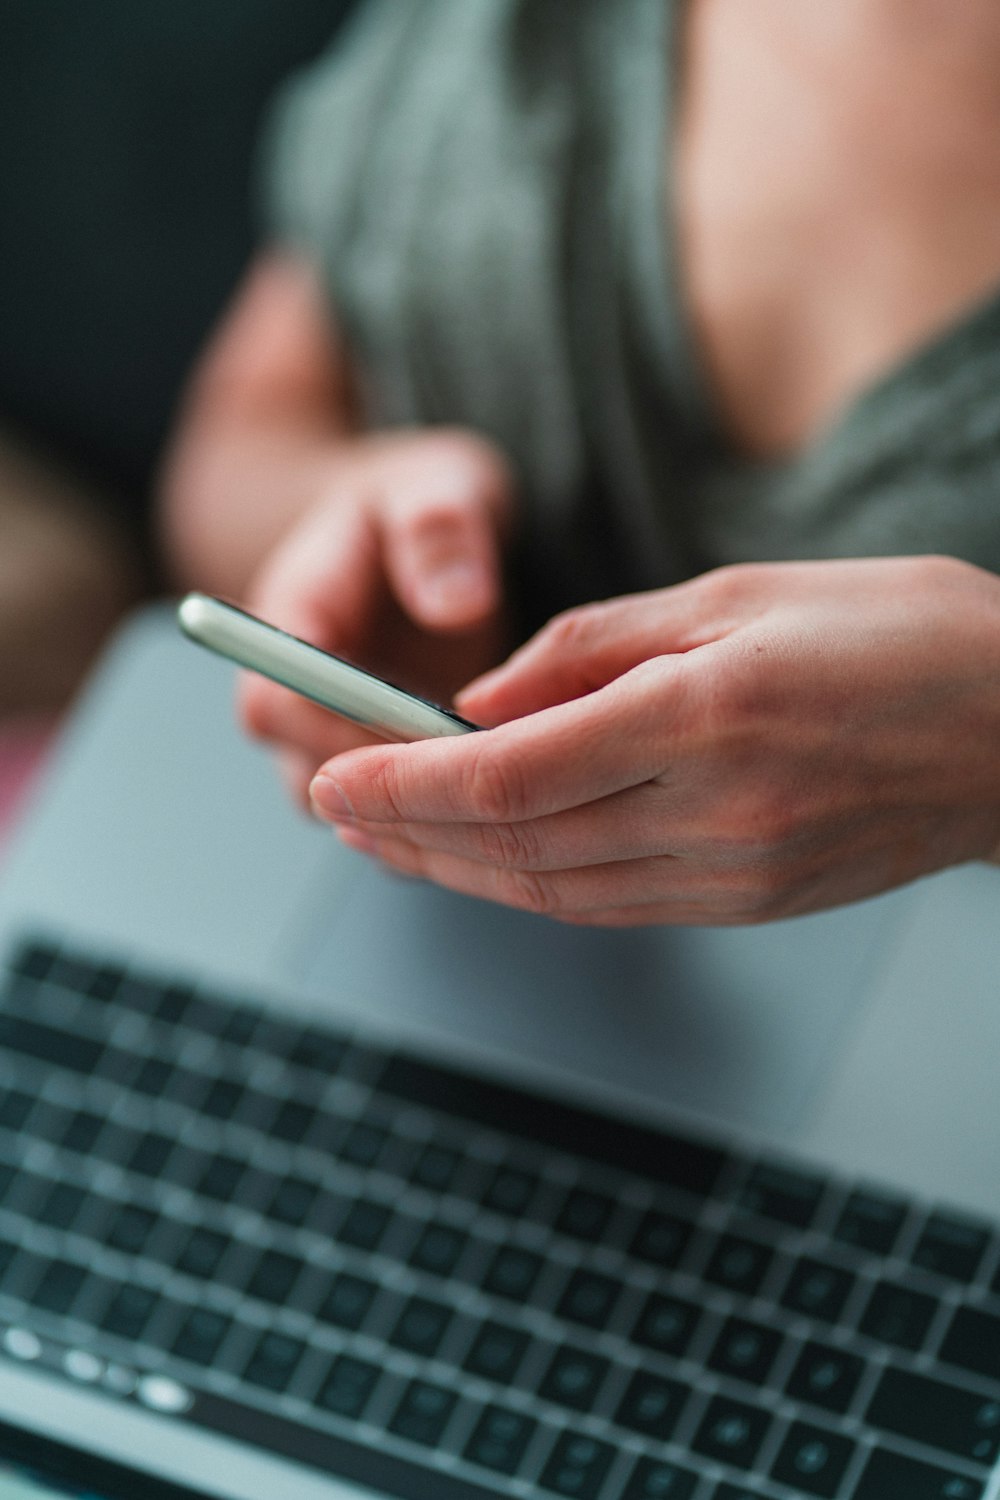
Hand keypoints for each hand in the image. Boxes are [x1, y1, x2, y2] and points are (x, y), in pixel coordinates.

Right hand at [239, 427, 513, 801]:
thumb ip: (439, 528)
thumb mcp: (435, 484)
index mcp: (290, 619)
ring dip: (423, 816)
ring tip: (505, 800)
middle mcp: (299, 692)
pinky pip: (400, 818)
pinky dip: (447, 823)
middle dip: (394, 791)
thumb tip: (455, 606)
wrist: (416, 530)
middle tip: (483, 778)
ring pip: (355, 813)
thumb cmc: (418, 501)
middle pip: (308, 775)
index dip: (341, 735)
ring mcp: (336, 735)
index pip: (274, 703)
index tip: (426, 738)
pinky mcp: (381, 763)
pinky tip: (512, 811)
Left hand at [307, 556, 999, 923]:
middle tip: (330, 808)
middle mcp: (715, 810)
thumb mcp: (738, 591)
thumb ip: (594, 643)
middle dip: (407, 830)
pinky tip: (485, 864)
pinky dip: (530, 888)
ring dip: (454, 870)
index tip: (332, 771)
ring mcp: (735, 873)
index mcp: (706, 714)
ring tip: (382, 842)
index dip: (404, 781)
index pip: (509, 773)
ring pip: (553, 890)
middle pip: (515, 844)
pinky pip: (612, 906)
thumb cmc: (893, 633)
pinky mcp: (751, 903)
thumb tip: (480, 697)